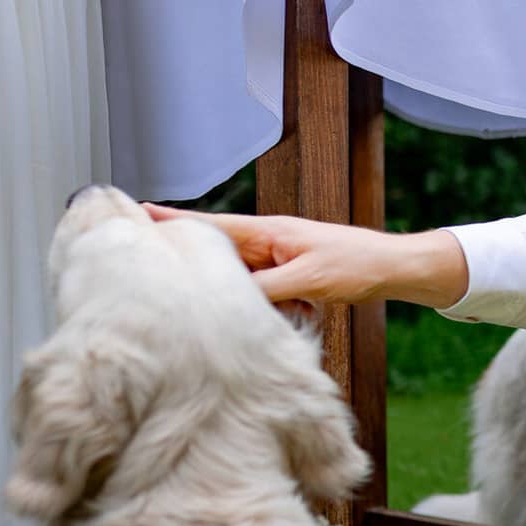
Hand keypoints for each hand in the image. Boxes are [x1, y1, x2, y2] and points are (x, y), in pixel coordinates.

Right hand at [144, 207, 471, 309]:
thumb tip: (226, 300)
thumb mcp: (308, 281)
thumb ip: (264, 290)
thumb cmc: (357, 265)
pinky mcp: (290, 278)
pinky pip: (265, 294)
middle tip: (158, 273)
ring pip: (241, 280)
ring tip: (262, 304)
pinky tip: (298, 311)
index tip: (132, 214)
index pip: (207, 226)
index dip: (169, 223)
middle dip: (194, 265)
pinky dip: (273, 307)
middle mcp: (267, 242)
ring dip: (244, 297)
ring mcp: (278, 260)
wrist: (394, 269)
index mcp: (266, 232)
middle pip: (216, 253)